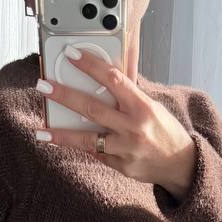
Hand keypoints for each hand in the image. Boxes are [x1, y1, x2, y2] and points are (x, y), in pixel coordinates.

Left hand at [35, 46, 196, 200]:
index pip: (113, 79)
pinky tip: (65, 142)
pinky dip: (82, 146)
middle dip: (65, 96)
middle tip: (43, 86)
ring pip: (88, 140)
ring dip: (62, 135)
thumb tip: (107, 73)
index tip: (71, 55)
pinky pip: (97, 154)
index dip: (91, 66)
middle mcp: (133, 127)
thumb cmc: (163, 130)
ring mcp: (126, 149)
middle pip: (92, 109)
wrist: (180, 164)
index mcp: (141, 106)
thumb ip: (128, 93)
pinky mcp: (121, 166)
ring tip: (41, 131)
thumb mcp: (150, 105)